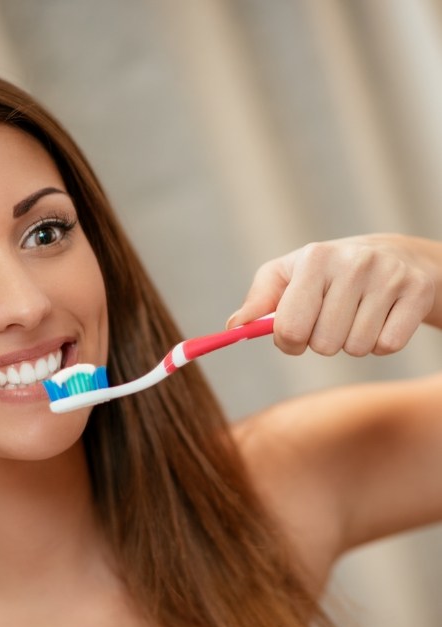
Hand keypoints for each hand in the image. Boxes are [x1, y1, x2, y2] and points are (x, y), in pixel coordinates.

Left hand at [227, 233, 437, 355]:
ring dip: (350, 342)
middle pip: (324, 344)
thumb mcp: (285, 277)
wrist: (393, 255)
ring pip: (356, 348)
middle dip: (321, 341)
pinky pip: (387, 346)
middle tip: (330, 320)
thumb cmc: (326, 273)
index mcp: (315, 258)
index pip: (290, 328)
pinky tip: (379, 318)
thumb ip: (257, 303)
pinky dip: (379, 344)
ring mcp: (389, 276)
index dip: (288, 341)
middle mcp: (353, 263)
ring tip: (355, 315)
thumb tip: (233, 328)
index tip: (293, 333)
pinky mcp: (418, 292)